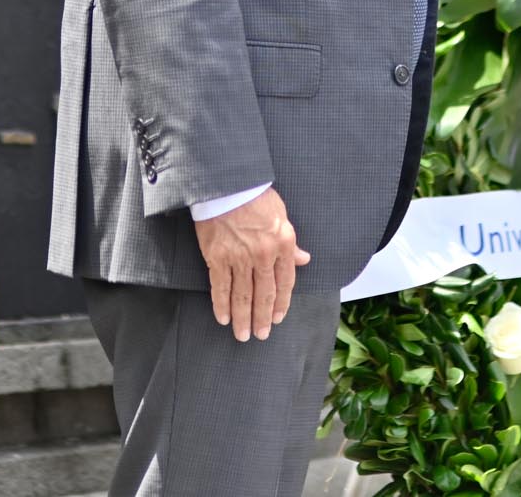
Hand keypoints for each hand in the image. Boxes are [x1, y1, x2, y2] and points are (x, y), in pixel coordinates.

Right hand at [193, 188, 310, 342]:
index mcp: (282, 244)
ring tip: (242, 334)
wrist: (226, 184)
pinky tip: (223, 318)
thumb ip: (290, 243)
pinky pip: (220, 287)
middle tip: (261, 335)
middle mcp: (263, 255)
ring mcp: (239, 258)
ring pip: (242, 296)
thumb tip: (303, 259)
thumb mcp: (281, 215)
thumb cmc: (255, 196)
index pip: (285, 282)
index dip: (281, 303)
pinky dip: (221, 305)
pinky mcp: (217, 257)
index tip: (278, 318)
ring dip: (243, 318)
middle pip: (264, 294)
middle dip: (262, 318)